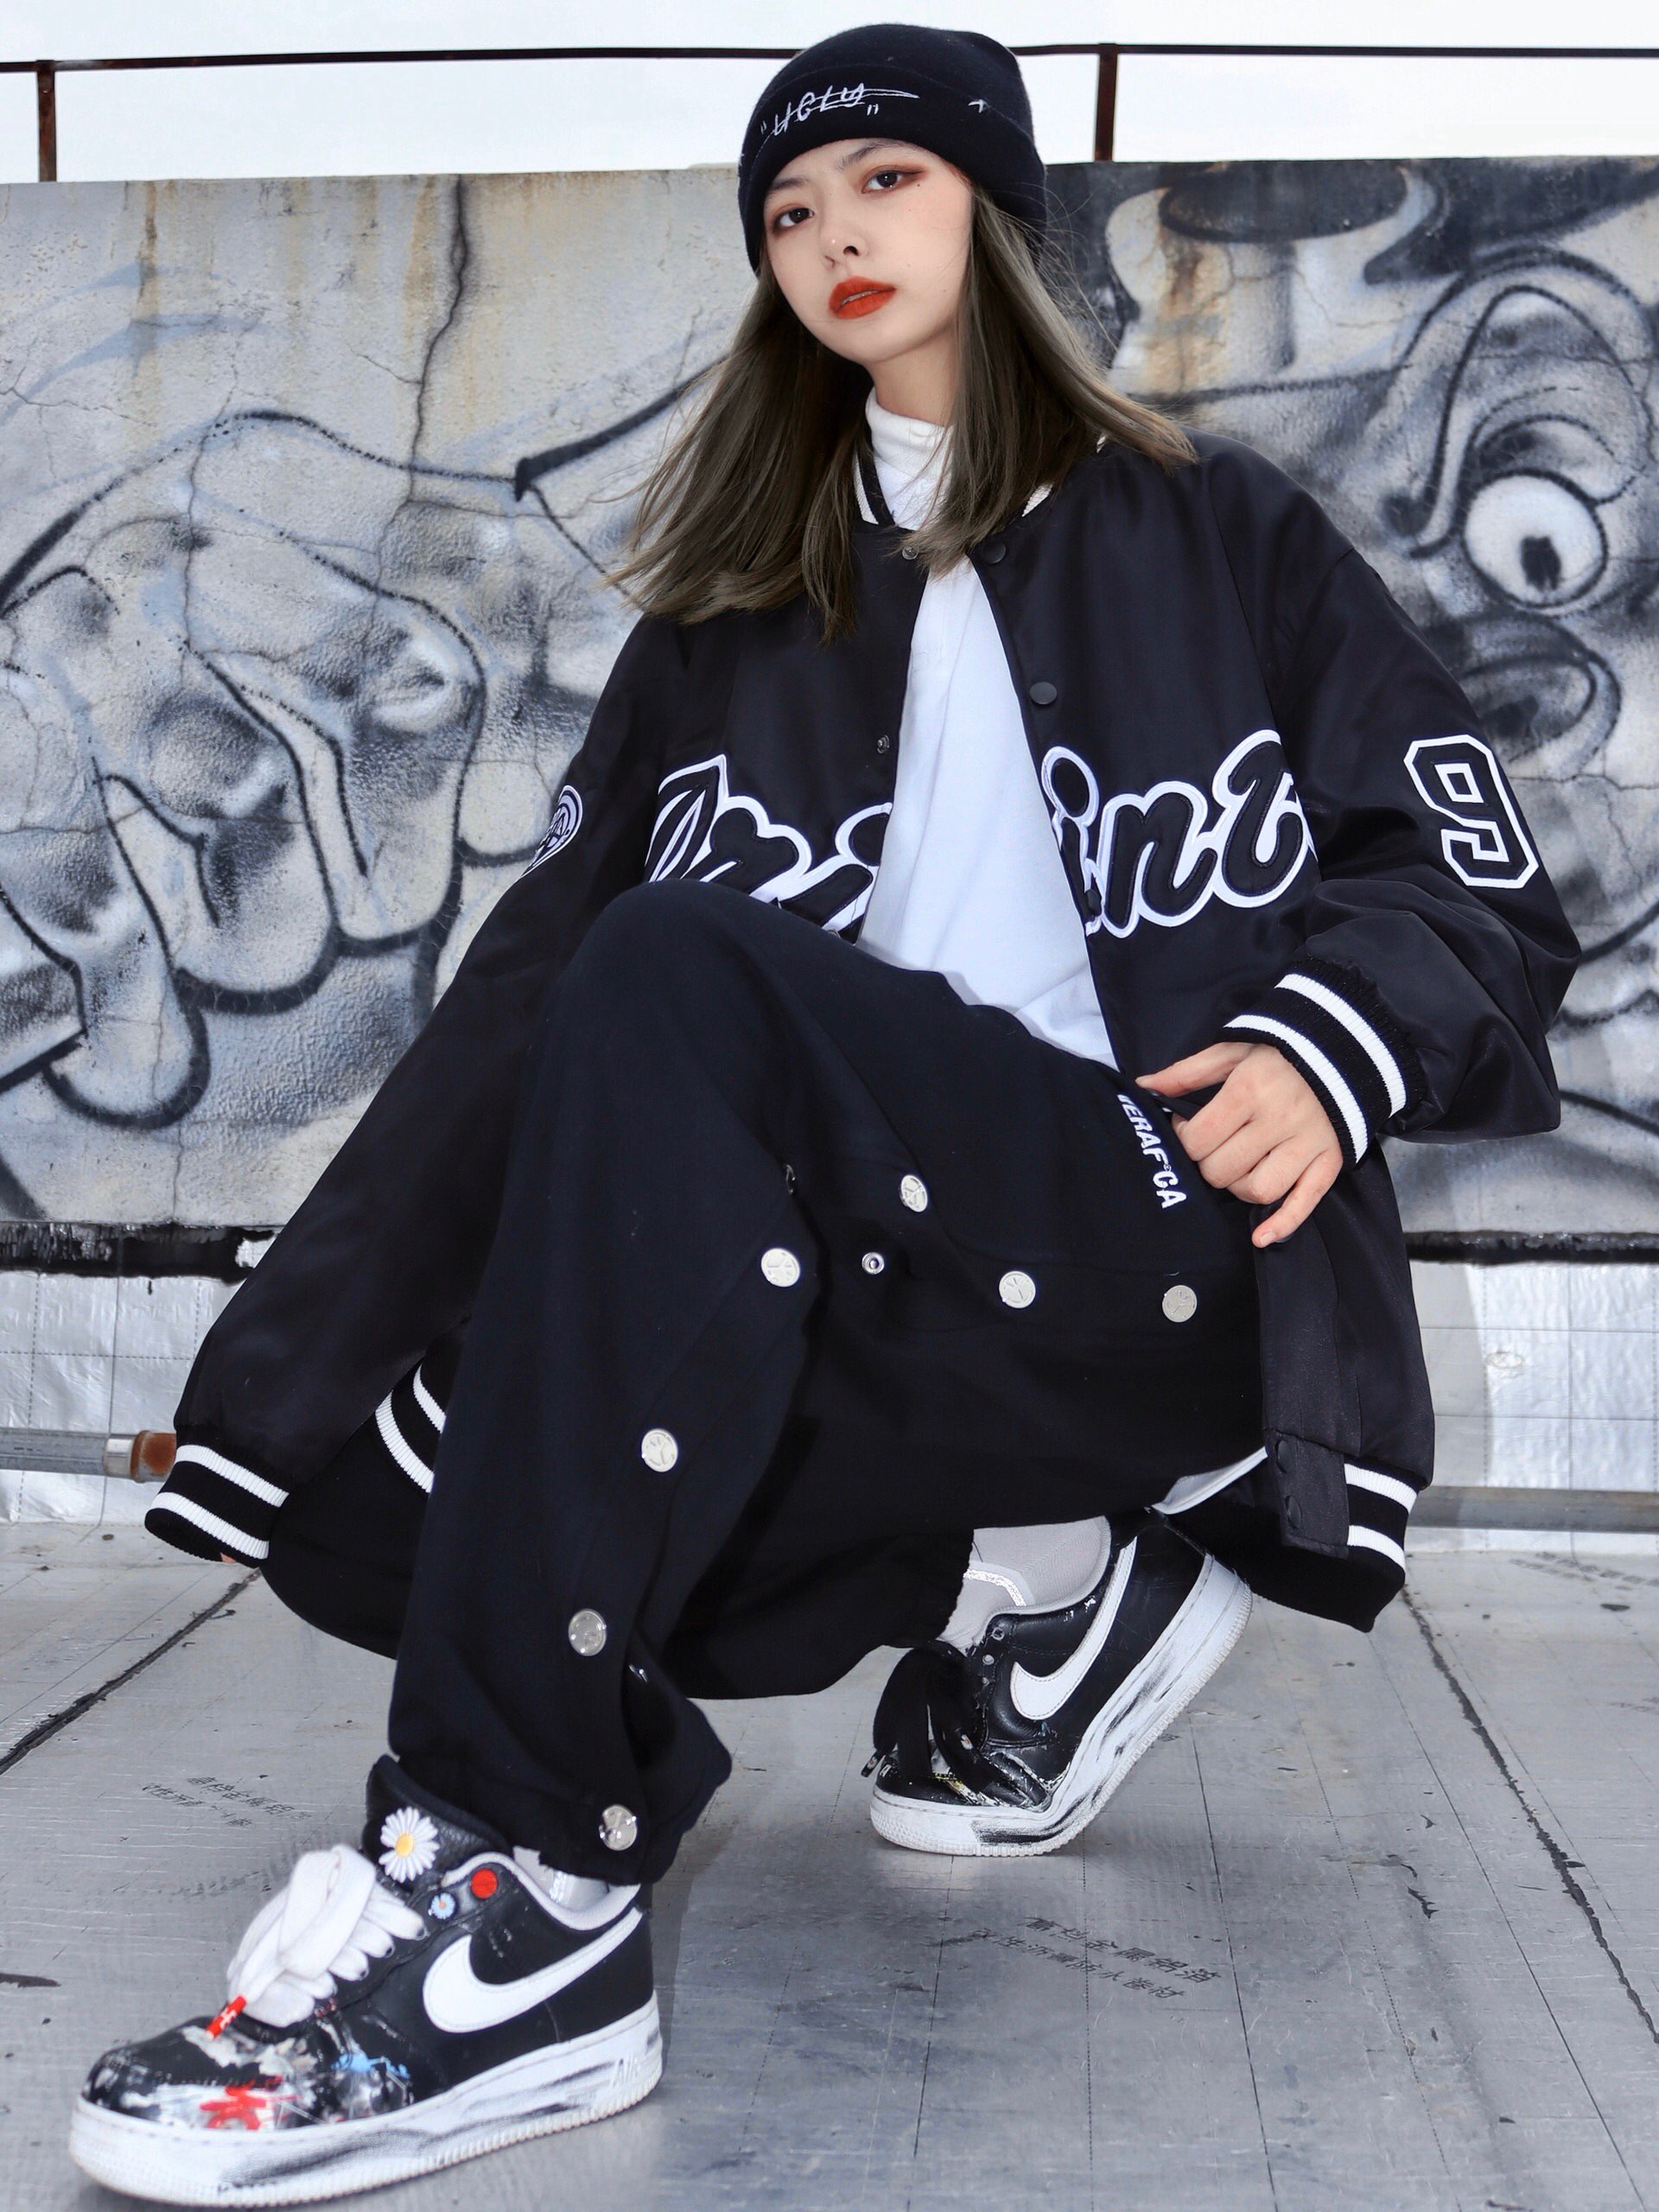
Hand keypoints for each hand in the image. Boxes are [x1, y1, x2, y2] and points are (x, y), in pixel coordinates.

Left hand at [1137, 1040, 1342, 1248]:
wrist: (1343, 1050)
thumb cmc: (1279, 1053)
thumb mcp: (1232, 1050)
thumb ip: (1187, 1072)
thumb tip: (1145, 1087)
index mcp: (1250, 1090)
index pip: (1200, 1139)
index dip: (1184, 1139)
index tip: (1189, 1128)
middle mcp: (1279, 1120)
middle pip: (1223, 1169)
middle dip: (1208, 1163)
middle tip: (1212, 1147)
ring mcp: (1307, 1144)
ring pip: (1259, 1190)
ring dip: (1238, 1187)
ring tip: (1237, 1167)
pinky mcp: (1329, 1160)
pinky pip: (1305, 1202)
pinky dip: (1282, 1225)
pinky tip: (1261, 1237)